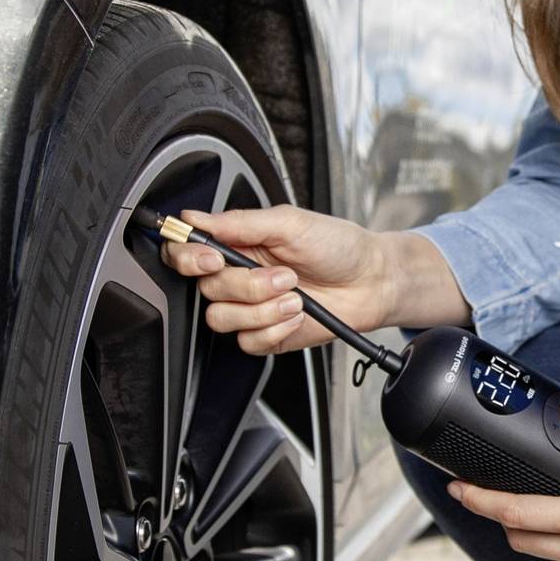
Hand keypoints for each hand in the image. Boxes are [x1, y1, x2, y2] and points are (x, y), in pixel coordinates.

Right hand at [158, 204, 465, 353]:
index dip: (188, 258)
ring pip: (222, 319)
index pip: (187, 252)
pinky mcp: (266, 334)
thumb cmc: (339, 247)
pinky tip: (298, 314)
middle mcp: (239, 275)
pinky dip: (275, 329)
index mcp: (238, 244)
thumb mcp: (290, 222)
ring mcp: (251, 308)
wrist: (372, 282)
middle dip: (247, 285)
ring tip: (295, 295)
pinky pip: (248, 342)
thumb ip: (239, 222)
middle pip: (205, 289)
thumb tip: (196, 218)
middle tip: (283, 275)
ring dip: (263, 309)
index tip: (211, 259)